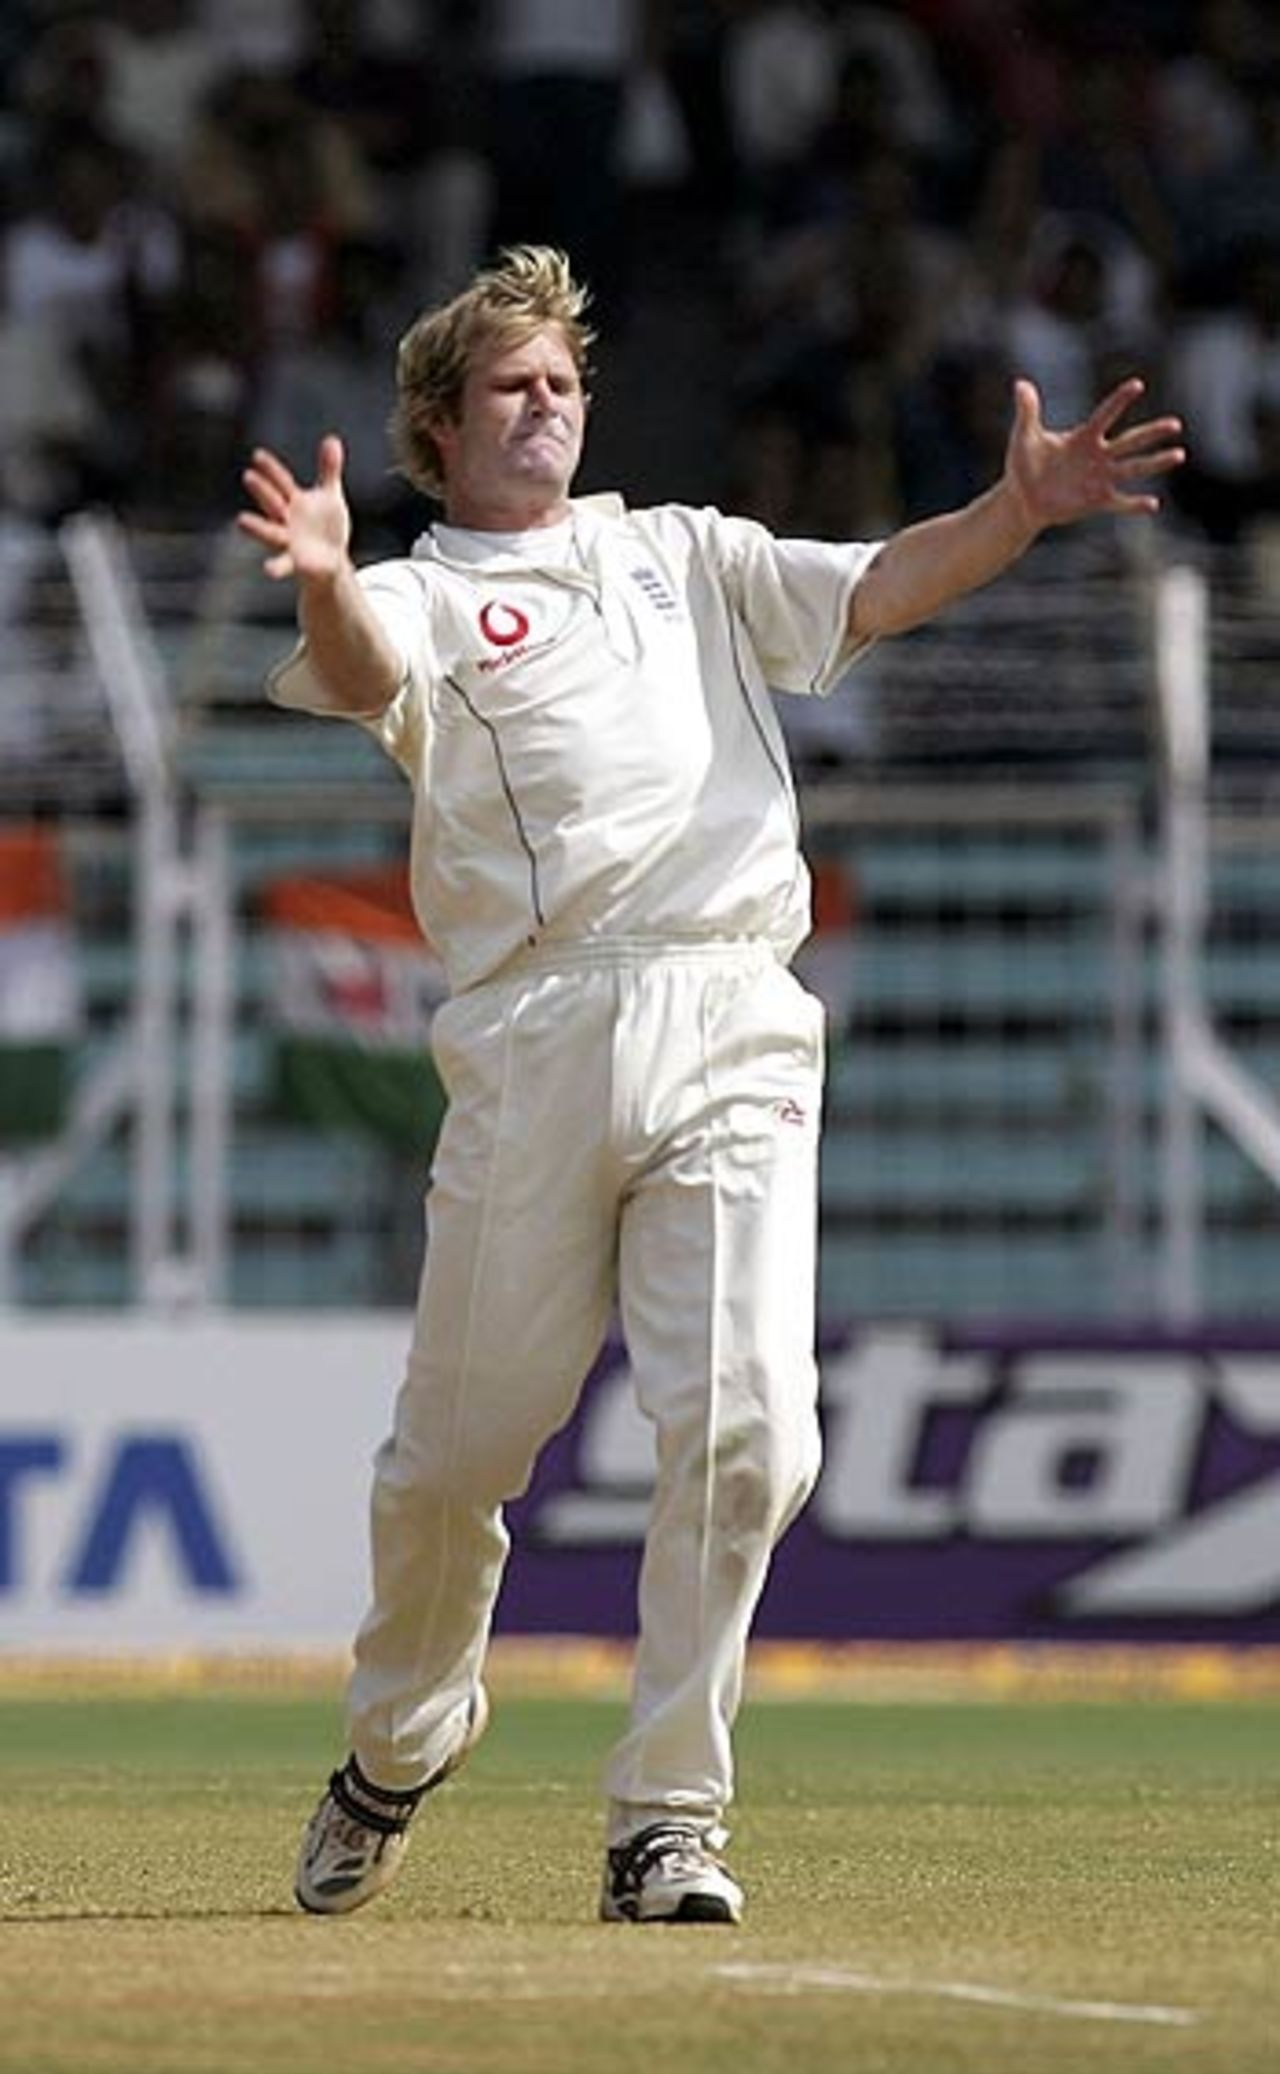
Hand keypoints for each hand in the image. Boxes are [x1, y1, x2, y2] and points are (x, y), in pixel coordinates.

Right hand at [237, 434, 351, 581]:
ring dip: (257, 527)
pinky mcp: (296, 563)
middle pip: (273, 503)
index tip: (257, 455)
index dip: (270, 469)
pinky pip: (285, 564)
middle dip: (262, 491)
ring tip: (240, 520)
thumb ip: (328, 470)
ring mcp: (289, 542)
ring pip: (270, 533)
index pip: (281, 482)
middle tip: (248, 476)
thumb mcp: (329, 495)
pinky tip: (268, 570)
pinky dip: (277, 566)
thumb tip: (332, 439)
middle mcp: (286, 521)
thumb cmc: (325, 526)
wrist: (329, 562)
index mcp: (293, 502)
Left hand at [1003, 377, 1185, 534]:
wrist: (1022, 500)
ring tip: (1179, 454)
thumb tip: (1021, 384)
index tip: (1137, 385)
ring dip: (1156, 462)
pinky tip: (1153, 504)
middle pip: (1131, 441)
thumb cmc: (1024, 465)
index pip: (1106, 415)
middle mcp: (1098, 455)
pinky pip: (1120, 502)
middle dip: (1152, 433)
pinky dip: (1135, 504)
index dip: (1120, 401)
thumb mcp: (1024, 437)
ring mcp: (1100, 478)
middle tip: (1176, 424)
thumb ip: (1027, 411)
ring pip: (1134, 468)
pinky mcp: (1097, 500)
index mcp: (1084, 437)